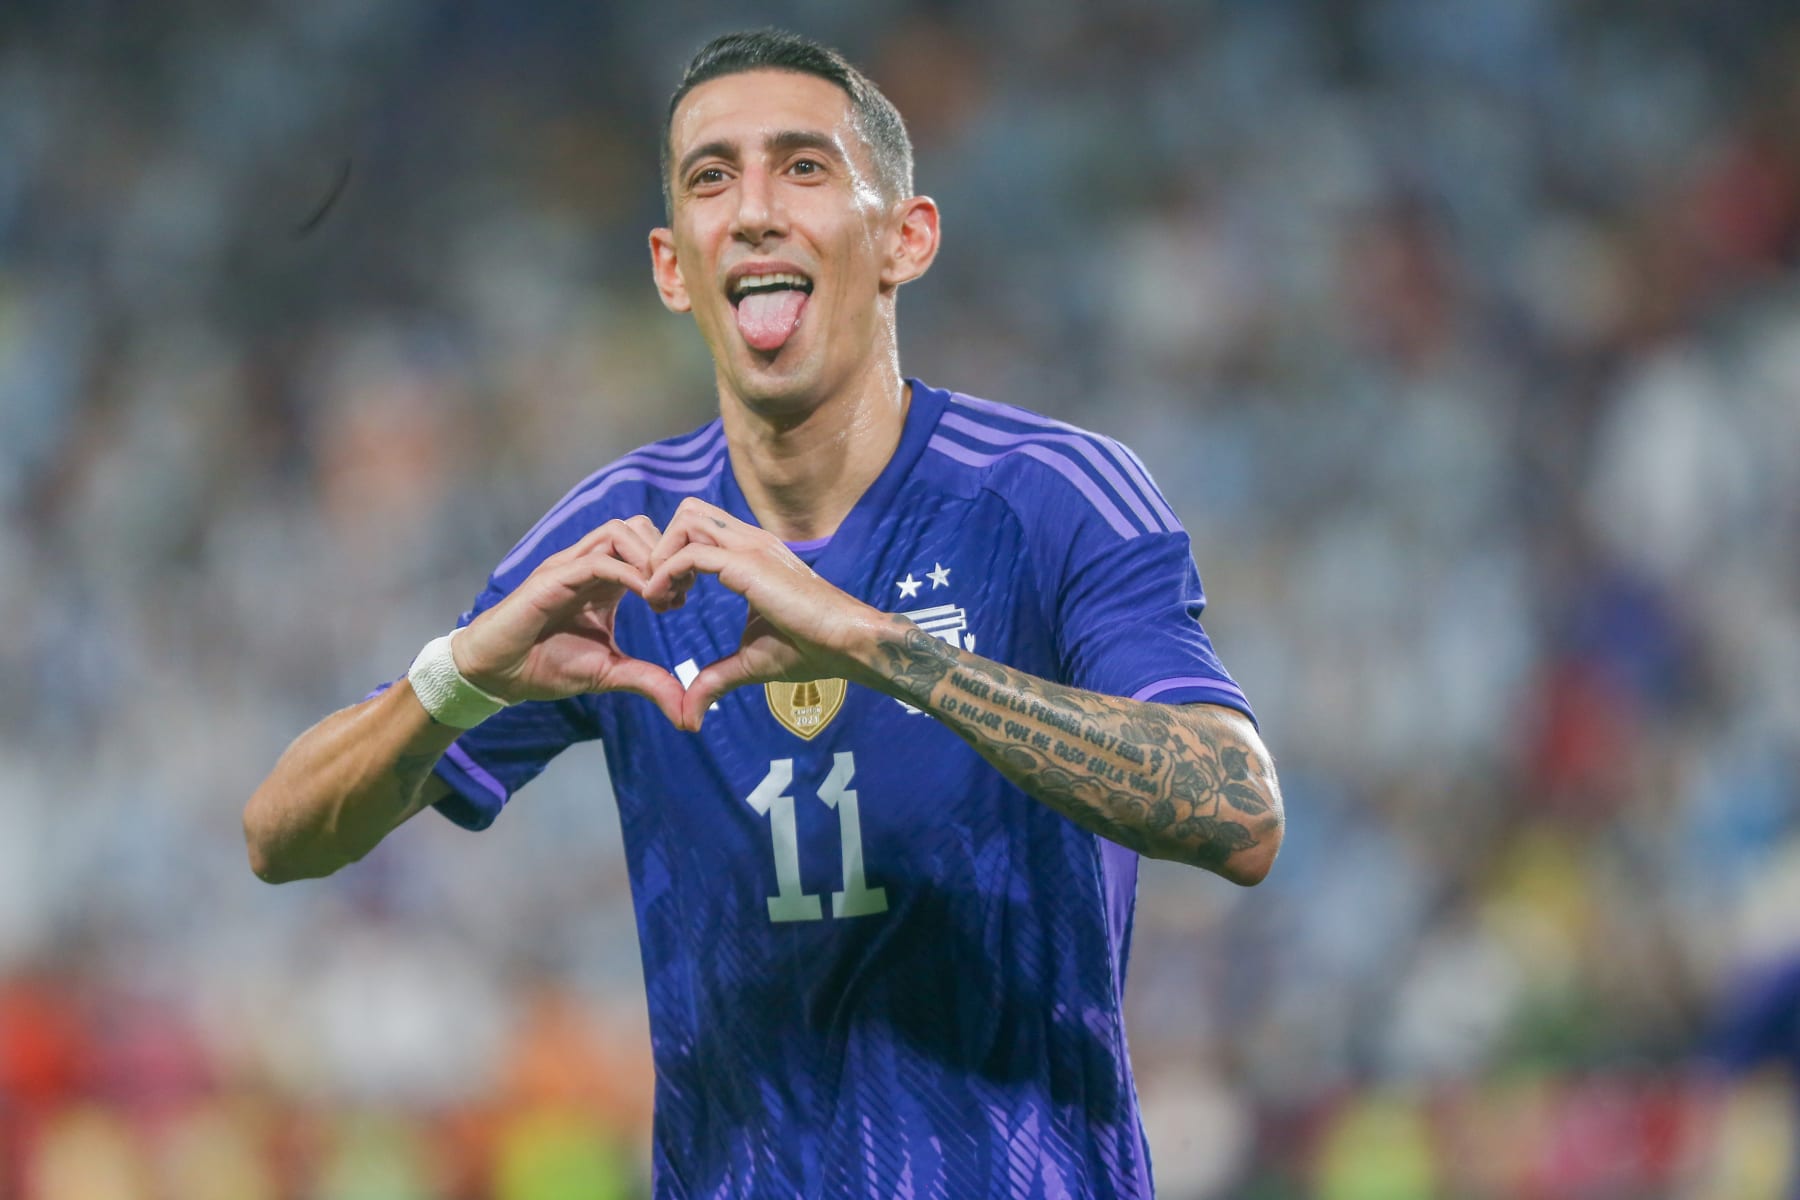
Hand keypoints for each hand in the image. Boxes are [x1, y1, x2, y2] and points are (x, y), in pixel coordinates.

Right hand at [451, 517, 684, 726]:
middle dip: (667, 554)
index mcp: (605, 580)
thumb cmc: (546, 666)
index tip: (683, 599)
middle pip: (639, 526)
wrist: (497, 674)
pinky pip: (598, 561)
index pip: (647, 544)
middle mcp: (589, 565)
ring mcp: (569, 567)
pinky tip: (647, 599)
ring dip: (649, 557)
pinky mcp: (552, 578)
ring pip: (619, 531)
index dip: (673, 564)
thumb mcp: (609, 674)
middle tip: (678, 593)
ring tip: (662, 596)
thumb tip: (688, 713)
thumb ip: (648, 682)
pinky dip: (629, 574)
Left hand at [644, 498, 882, 730]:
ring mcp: (750, 547)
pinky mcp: (748, 564)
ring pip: (685, 520)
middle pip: (687, 512)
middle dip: (661, 547)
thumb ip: (715, 678)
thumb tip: (688, 716)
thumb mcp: (750, 662)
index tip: (671, 602)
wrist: (847, 644)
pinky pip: (690, 554)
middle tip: (664, 593)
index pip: (698, 529)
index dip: (672, 559)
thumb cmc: (809, 649)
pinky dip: (665, 574)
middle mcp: (749, 541)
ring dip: (661, 556)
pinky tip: (665, 604)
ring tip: (663, 598)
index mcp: (751, 554)